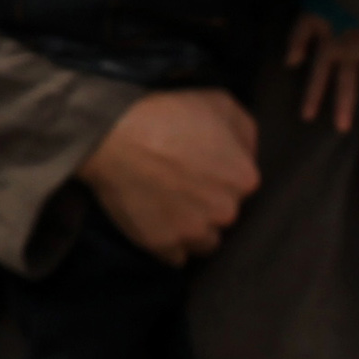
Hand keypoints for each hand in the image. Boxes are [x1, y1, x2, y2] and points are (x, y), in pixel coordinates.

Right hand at [78, 86, 258, 263]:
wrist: (111, 134)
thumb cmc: (165, 112)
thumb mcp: (219, 102)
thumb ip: (246, 132)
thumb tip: (247, 155)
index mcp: (244, 179)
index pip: (242, 188)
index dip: (220, 176)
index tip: (198, 166)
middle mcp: (225, 211)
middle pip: (224, 216)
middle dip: (208, 204)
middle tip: (180, 183)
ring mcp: (193, 232)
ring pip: (204, 242)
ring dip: (192, 228)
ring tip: (168, 206)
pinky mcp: (163, 246)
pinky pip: (176, 257)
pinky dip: (168, 243)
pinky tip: (156, 221)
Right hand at [287, 15, 358, 132]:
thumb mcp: (307, 18)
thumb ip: (298, 39)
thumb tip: (291, 63)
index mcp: (331, 49)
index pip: (319, 76)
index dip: (313, 95)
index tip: (307, 117)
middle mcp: (351, 51)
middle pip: (347, 81)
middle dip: (344, 103)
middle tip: (342, 128)